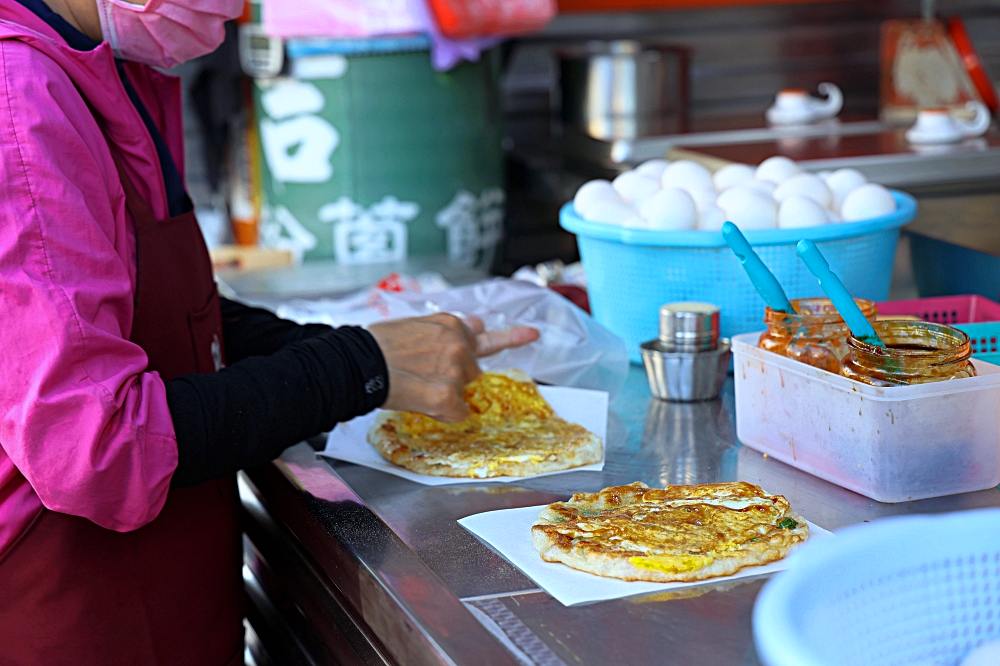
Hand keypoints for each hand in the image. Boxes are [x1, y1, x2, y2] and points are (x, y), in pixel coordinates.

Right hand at [368, 313, 538, 420]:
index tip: (531, 334)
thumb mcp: (416, 324)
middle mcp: (458, 346)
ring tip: (414, 384)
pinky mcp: (446, 398)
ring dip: (445, 393)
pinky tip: (419, 400)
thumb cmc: (378, 344)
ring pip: (462, 392)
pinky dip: (441, 412)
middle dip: (454, 375)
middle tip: (424, 375)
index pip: (484, 335)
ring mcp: (454, 372)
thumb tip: (478, 322)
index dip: (510, 337)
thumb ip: (449, 327)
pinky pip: (456, 413)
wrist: (357, 363)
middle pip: (471, 371)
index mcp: (451, 326)